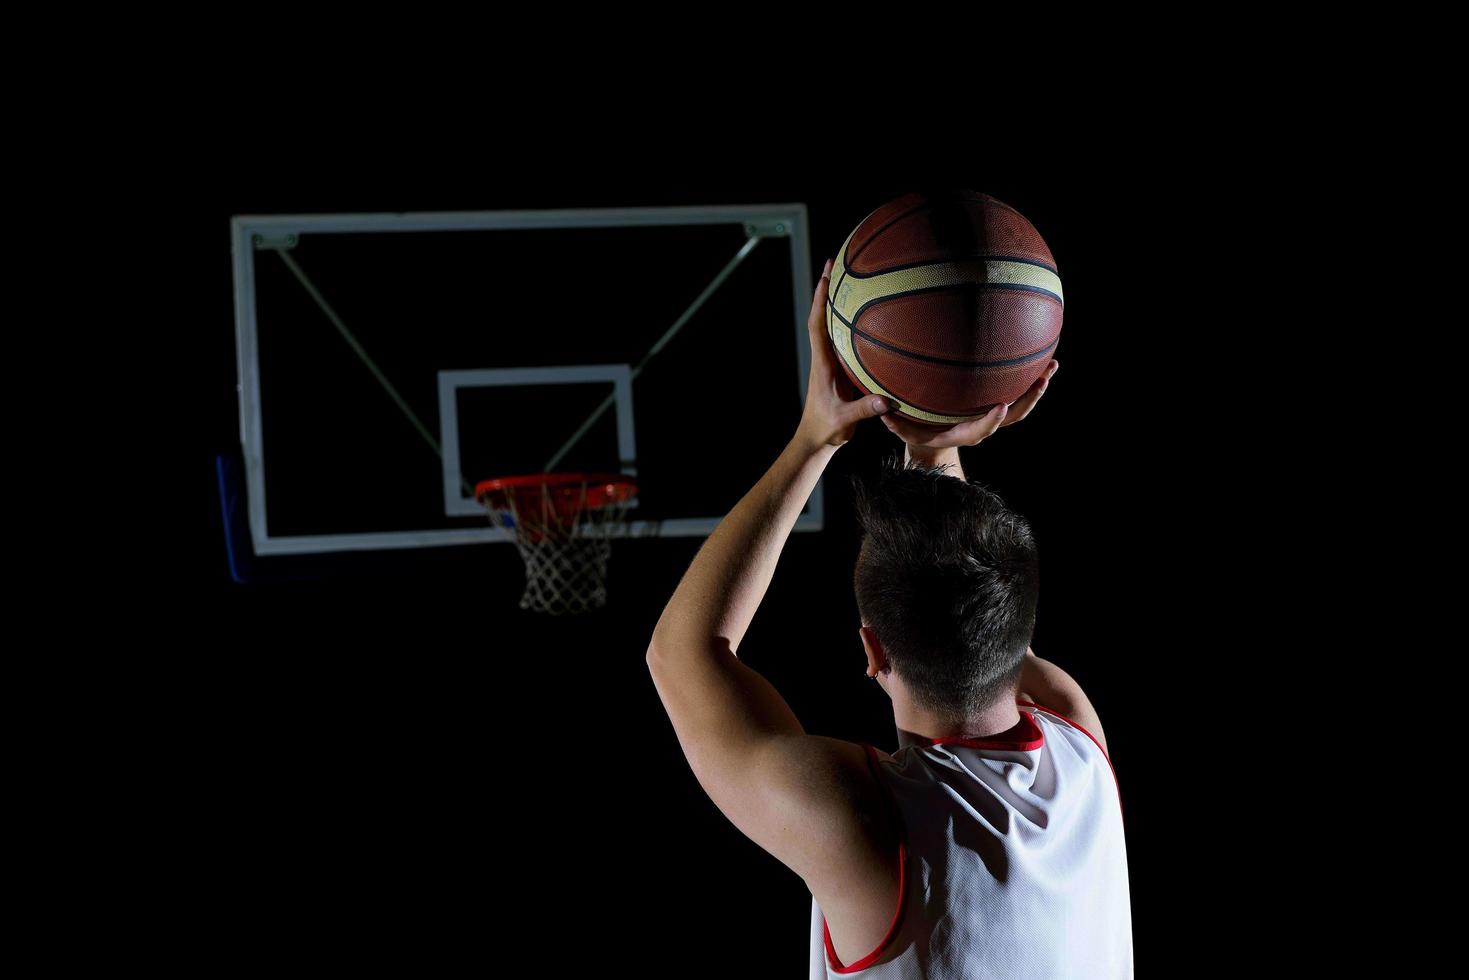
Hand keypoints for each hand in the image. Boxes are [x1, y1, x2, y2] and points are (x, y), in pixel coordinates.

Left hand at [795, 257, 891, 449]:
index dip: (821, 299)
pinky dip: (849, 320)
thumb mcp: (846, 420)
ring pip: (832, 324)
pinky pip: (842, 337)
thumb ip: (864, 410)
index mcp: (822, 363)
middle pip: (823, 315)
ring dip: (837, 300)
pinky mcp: (838, 368)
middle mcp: (824, 357)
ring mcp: (830, 361)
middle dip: (828, 288)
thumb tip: (886, 401)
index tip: (827, 274)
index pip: (818, 324)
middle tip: (837, 260)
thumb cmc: (827, 429)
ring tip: (850, 276)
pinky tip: (865, 311)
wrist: (815, 439)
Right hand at [880, 359, 1058, 449]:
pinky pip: (1016, 393)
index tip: (1001, 406)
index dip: (991, 420)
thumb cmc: (915, 431)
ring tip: (1051, 364)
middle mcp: (982, 426)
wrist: (932, 442)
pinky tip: (1037, 355)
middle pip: (1012, 417)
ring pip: (1020, 406)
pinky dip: (1028, 378)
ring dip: (1037, 387)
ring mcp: (991, 414)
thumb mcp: (901, 428)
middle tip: (1042, 379)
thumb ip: (894, 420)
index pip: (980, 430)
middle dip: (1029, 399)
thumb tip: (880, 407)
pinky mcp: (995, 404)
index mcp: (962, 433)